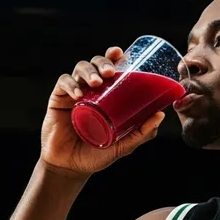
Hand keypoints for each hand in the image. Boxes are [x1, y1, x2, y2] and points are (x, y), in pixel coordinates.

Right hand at [40, 46, 164, 176]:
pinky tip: (78, 94)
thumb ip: (142, 132)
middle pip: (95, 64)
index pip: (110, 68)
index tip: (120, 53)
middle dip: (102, 62)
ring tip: (96, 82)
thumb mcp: (123, 145)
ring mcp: (73, 93)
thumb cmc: (97, 154)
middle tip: (110, 72)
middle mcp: (90, 89)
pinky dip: (71, 84)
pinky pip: (63, 83)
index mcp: (106, 94)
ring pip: (79, 69)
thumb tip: (161, 115)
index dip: (113, 56)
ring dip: (88, 71)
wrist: (71, 167)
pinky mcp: (58, 100)